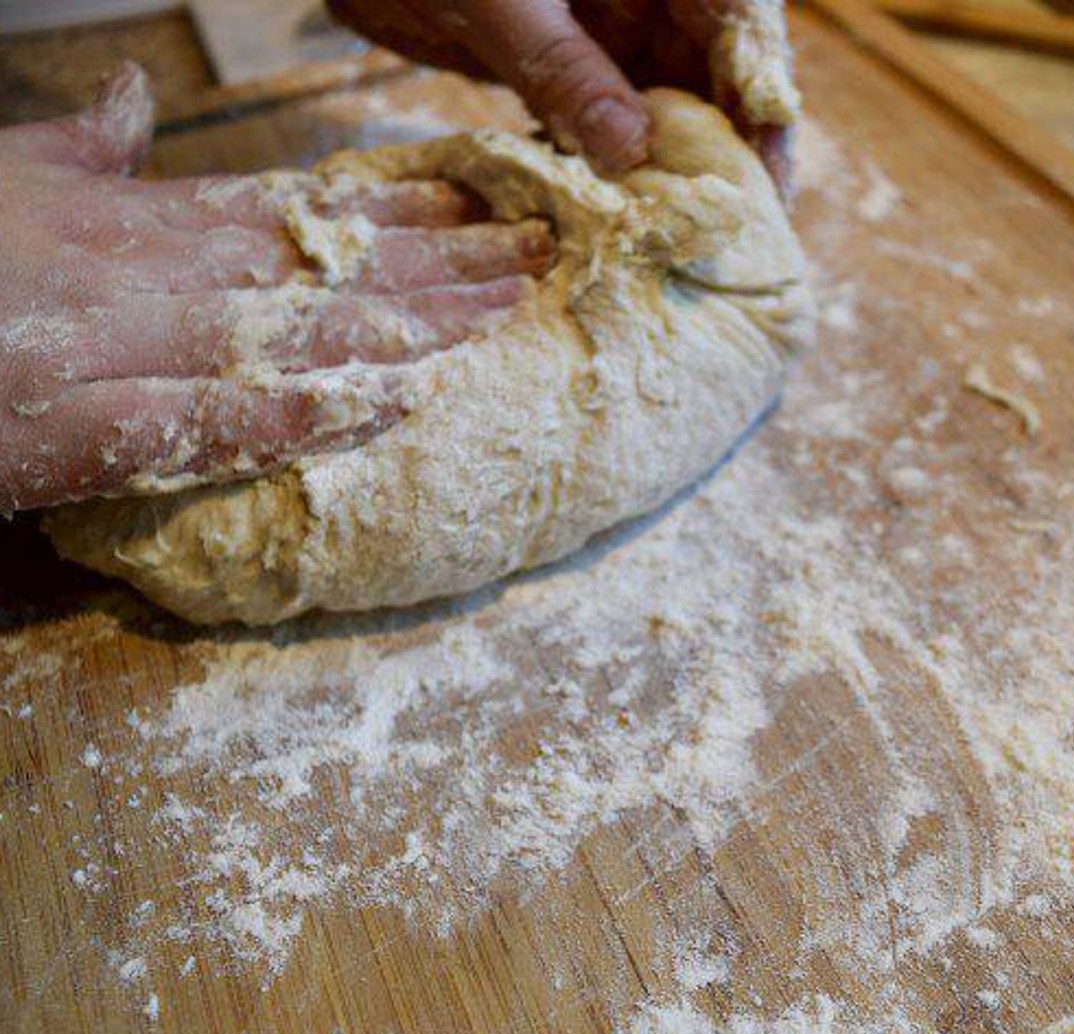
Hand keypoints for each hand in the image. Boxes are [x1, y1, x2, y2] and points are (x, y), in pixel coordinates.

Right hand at [0, 63, 552, 514]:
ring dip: (409, 321)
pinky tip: (394, 403)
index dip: (392, 207)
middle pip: (318, 264)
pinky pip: (211, 422)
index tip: (480, 196)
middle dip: (440, 259)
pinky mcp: (73, 430)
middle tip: (541, 254)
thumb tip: (139, 102)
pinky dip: (303, 412)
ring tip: (508, 311)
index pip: (289, 212)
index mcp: (128, 227)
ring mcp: (112, 348)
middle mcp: (140, 276)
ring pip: (289, 328)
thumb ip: (77, 152)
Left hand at [328, 0, 796, 188]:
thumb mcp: (501, 1)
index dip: (765, 98)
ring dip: (672, 169)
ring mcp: (607, 31)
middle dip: (729, 149)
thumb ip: (564, 69)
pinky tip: (615, 219)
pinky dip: (612, 169)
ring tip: (684, 241)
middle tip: (737, 231)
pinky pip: (607, 123)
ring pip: (665, 107)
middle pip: (716, 75)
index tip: (771, 172)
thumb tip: (632, 153)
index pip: (741, 20)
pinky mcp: (567, 66)